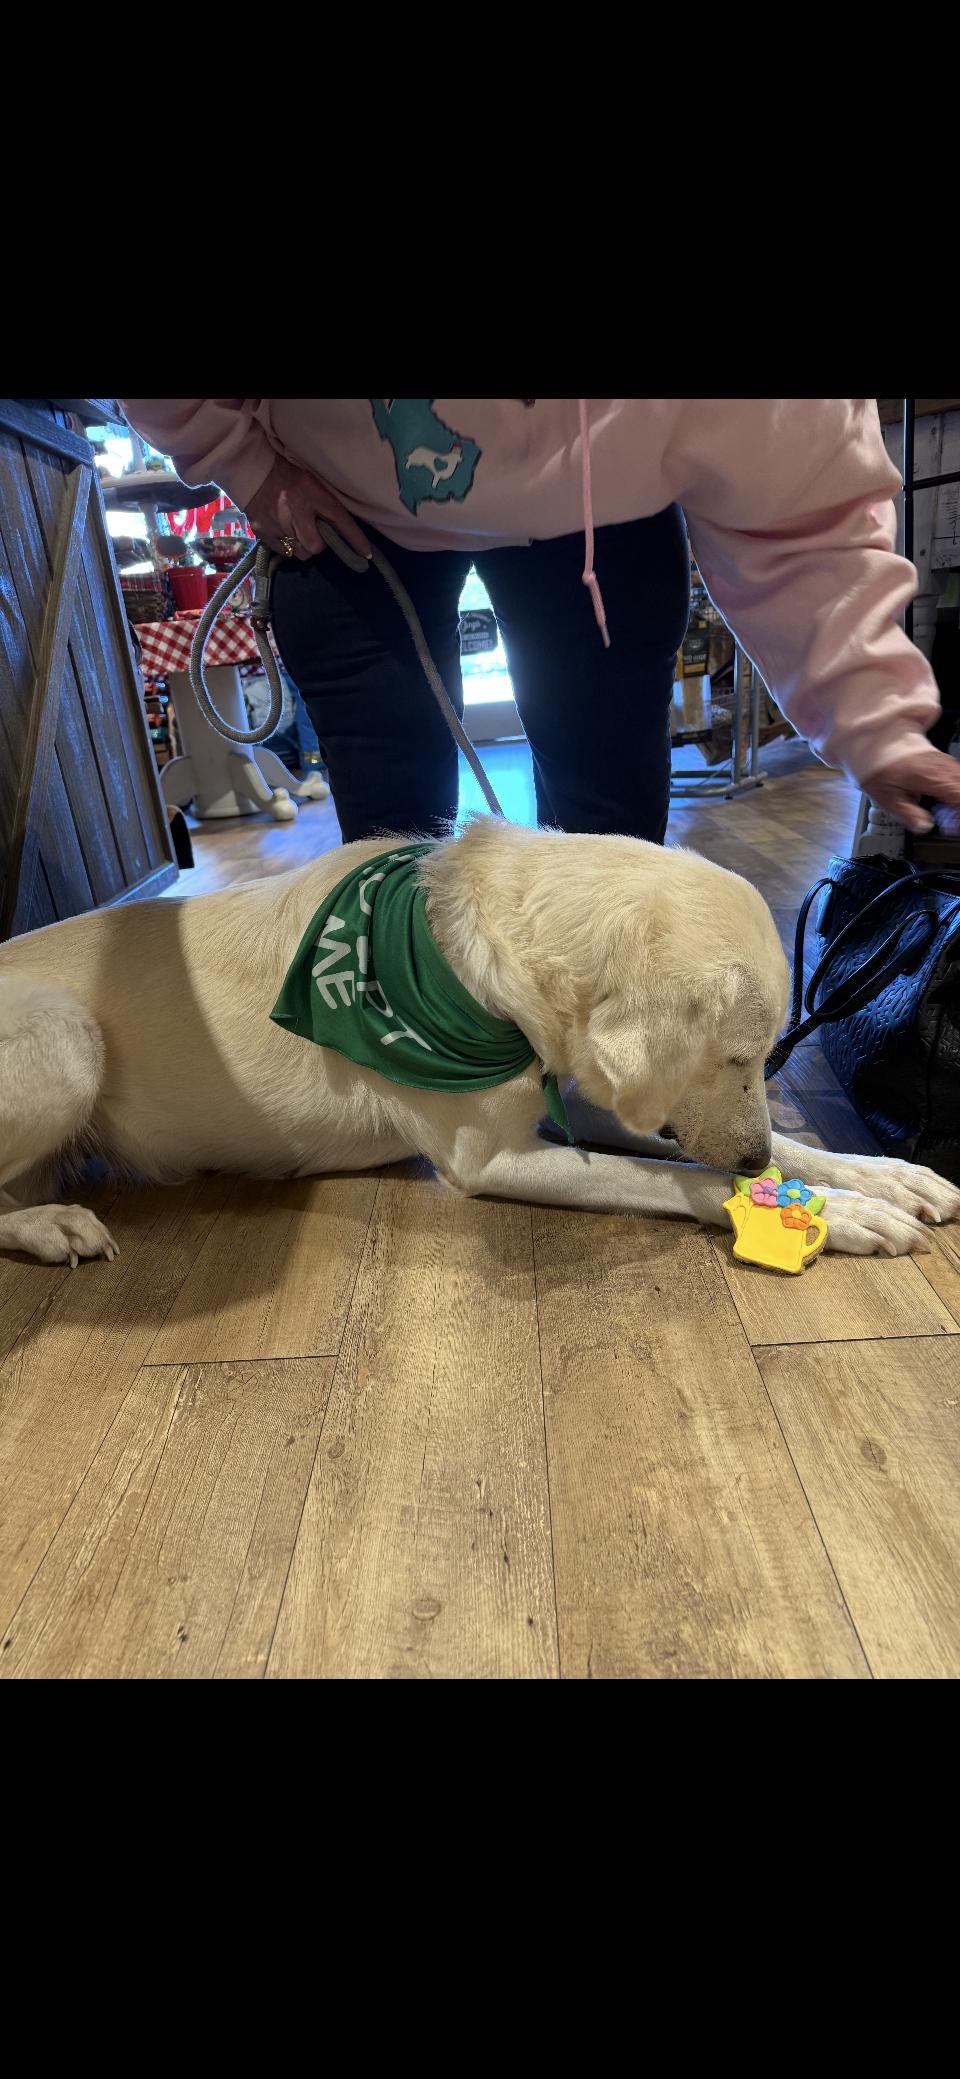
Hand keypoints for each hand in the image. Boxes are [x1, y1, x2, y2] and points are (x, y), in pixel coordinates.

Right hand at [244, 454, 371, 561]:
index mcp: (313, 495)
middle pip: (315, 546)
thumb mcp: (312, 484)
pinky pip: (283, 551)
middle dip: (317, 544)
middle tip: (312, 532)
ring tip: (296, 531)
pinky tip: (282, 532)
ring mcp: (279, 524)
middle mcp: (297, 511)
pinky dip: (286, 546)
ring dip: (302, 546)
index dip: (355, 539)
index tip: (367, 554)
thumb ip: (325, 505)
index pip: (341, 521)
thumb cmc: (288, 476)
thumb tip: (339, 530)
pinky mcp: (264, 532)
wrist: (254, 470)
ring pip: (300, 552)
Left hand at [863, 744, 959, 836]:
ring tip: (944, 814)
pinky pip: (956, 777)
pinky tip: (941, 800)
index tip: (950, 826)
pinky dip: (953, 791)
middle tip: (947, 822)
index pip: (959, 798)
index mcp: (934, 778)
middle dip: (957, 809)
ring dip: (955, 800)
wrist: (878, 740)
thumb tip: (924, 827)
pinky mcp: (941, 761)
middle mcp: (944, 768)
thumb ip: (908, 815)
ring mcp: (945, 763)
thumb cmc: (880, 765)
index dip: (958, 816)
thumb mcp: (888, 797)